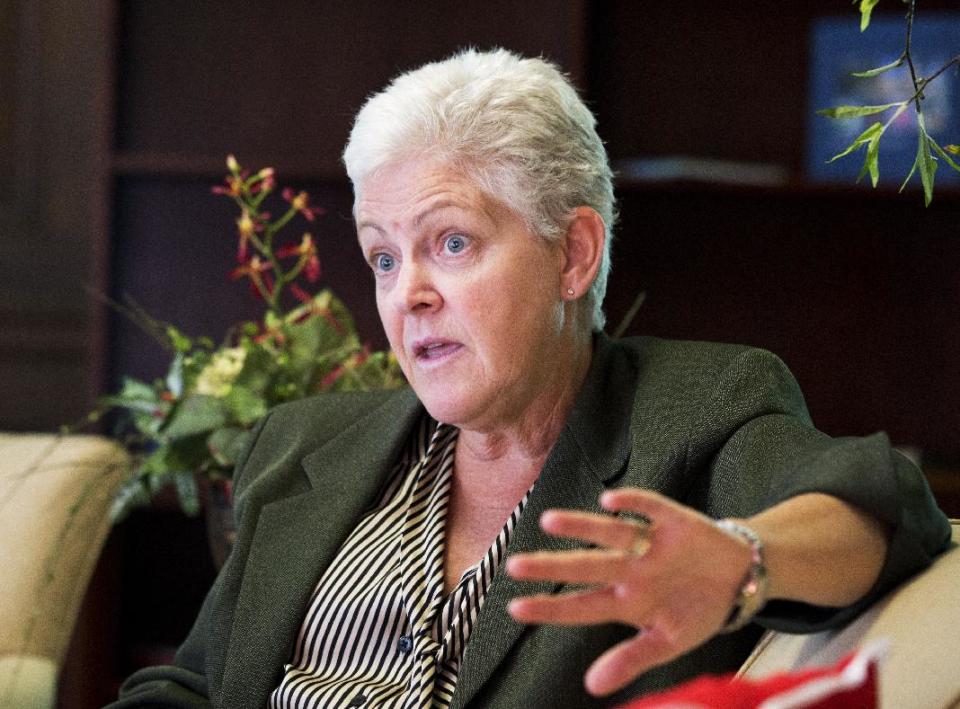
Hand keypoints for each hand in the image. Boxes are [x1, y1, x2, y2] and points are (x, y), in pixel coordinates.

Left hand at [505, 488, 752, 695]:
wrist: (741, 578)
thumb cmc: (697, 610)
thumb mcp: (669, 643)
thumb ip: (631, 661)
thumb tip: (592, 687)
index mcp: (628, 602)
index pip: (582, 606)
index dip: (550, 608)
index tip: (514, 609)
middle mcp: (632, 570)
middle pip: (588, 566)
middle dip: (553, 567)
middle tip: (514, 566)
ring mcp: (651, 545)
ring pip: (611, 533)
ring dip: (582, 526)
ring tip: (549, 522)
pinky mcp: (675, 522)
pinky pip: (651, 508)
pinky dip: (634, 503)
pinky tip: (609, 501)